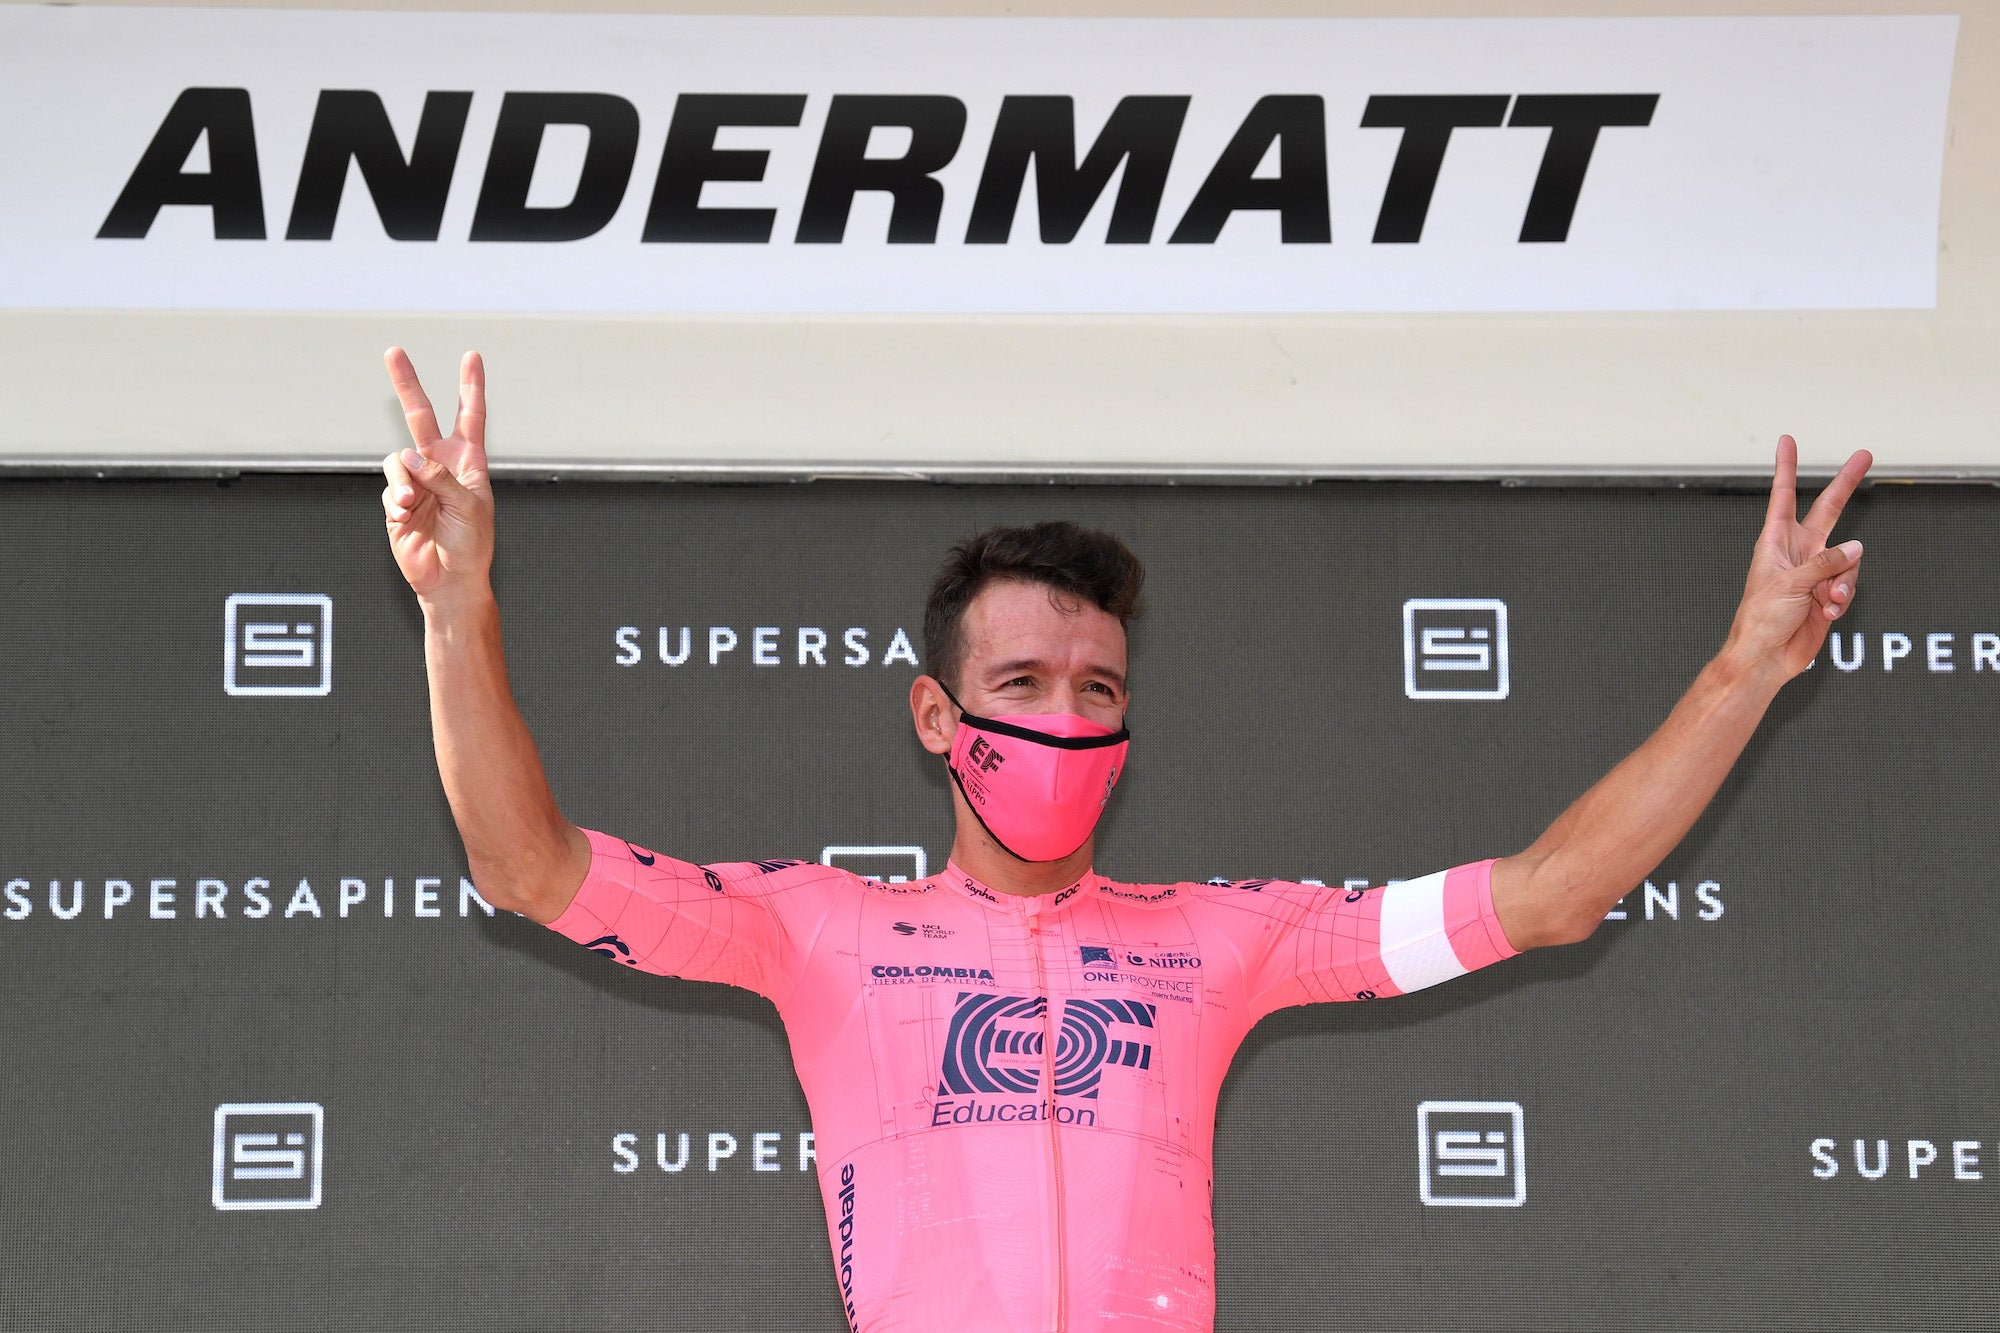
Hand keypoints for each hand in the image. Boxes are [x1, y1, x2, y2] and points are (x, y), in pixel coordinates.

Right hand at [381, 348, 494, 607]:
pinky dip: (394, 500)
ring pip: (397, 460)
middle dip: (407, 384)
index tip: (472, 357)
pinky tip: (405, 517)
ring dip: (401, 480)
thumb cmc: (471, 545)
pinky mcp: (395, 501)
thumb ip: (439, 477)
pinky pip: (389, 488)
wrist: (450, 581)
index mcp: (468, 463)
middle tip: (393, 351)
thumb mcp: (467, 506)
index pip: (471, 416)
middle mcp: (440, 466)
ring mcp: (416, 482)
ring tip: (408, 504)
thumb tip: (407, 456)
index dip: (470, 387)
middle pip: (420, 416)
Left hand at [1724, 435, 1871, 681]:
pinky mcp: (1829, 593)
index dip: (1786, 468)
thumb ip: (1825, 562)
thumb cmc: (1761, 619)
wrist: (1767, 657)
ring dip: (1842, 582)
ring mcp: (1816, 571)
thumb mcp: (1789, 585)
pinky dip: (1842, 600)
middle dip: (1847, 484)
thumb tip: (1857, 547)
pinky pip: (1849, 585)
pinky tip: (1827, 613)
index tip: (1787, 440)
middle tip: (1865, 454)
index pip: (1782, 496)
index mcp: (1775, 542)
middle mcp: (1798, 551)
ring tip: (1825, 602)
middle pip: (1829, 510)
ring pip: (1849, 560)